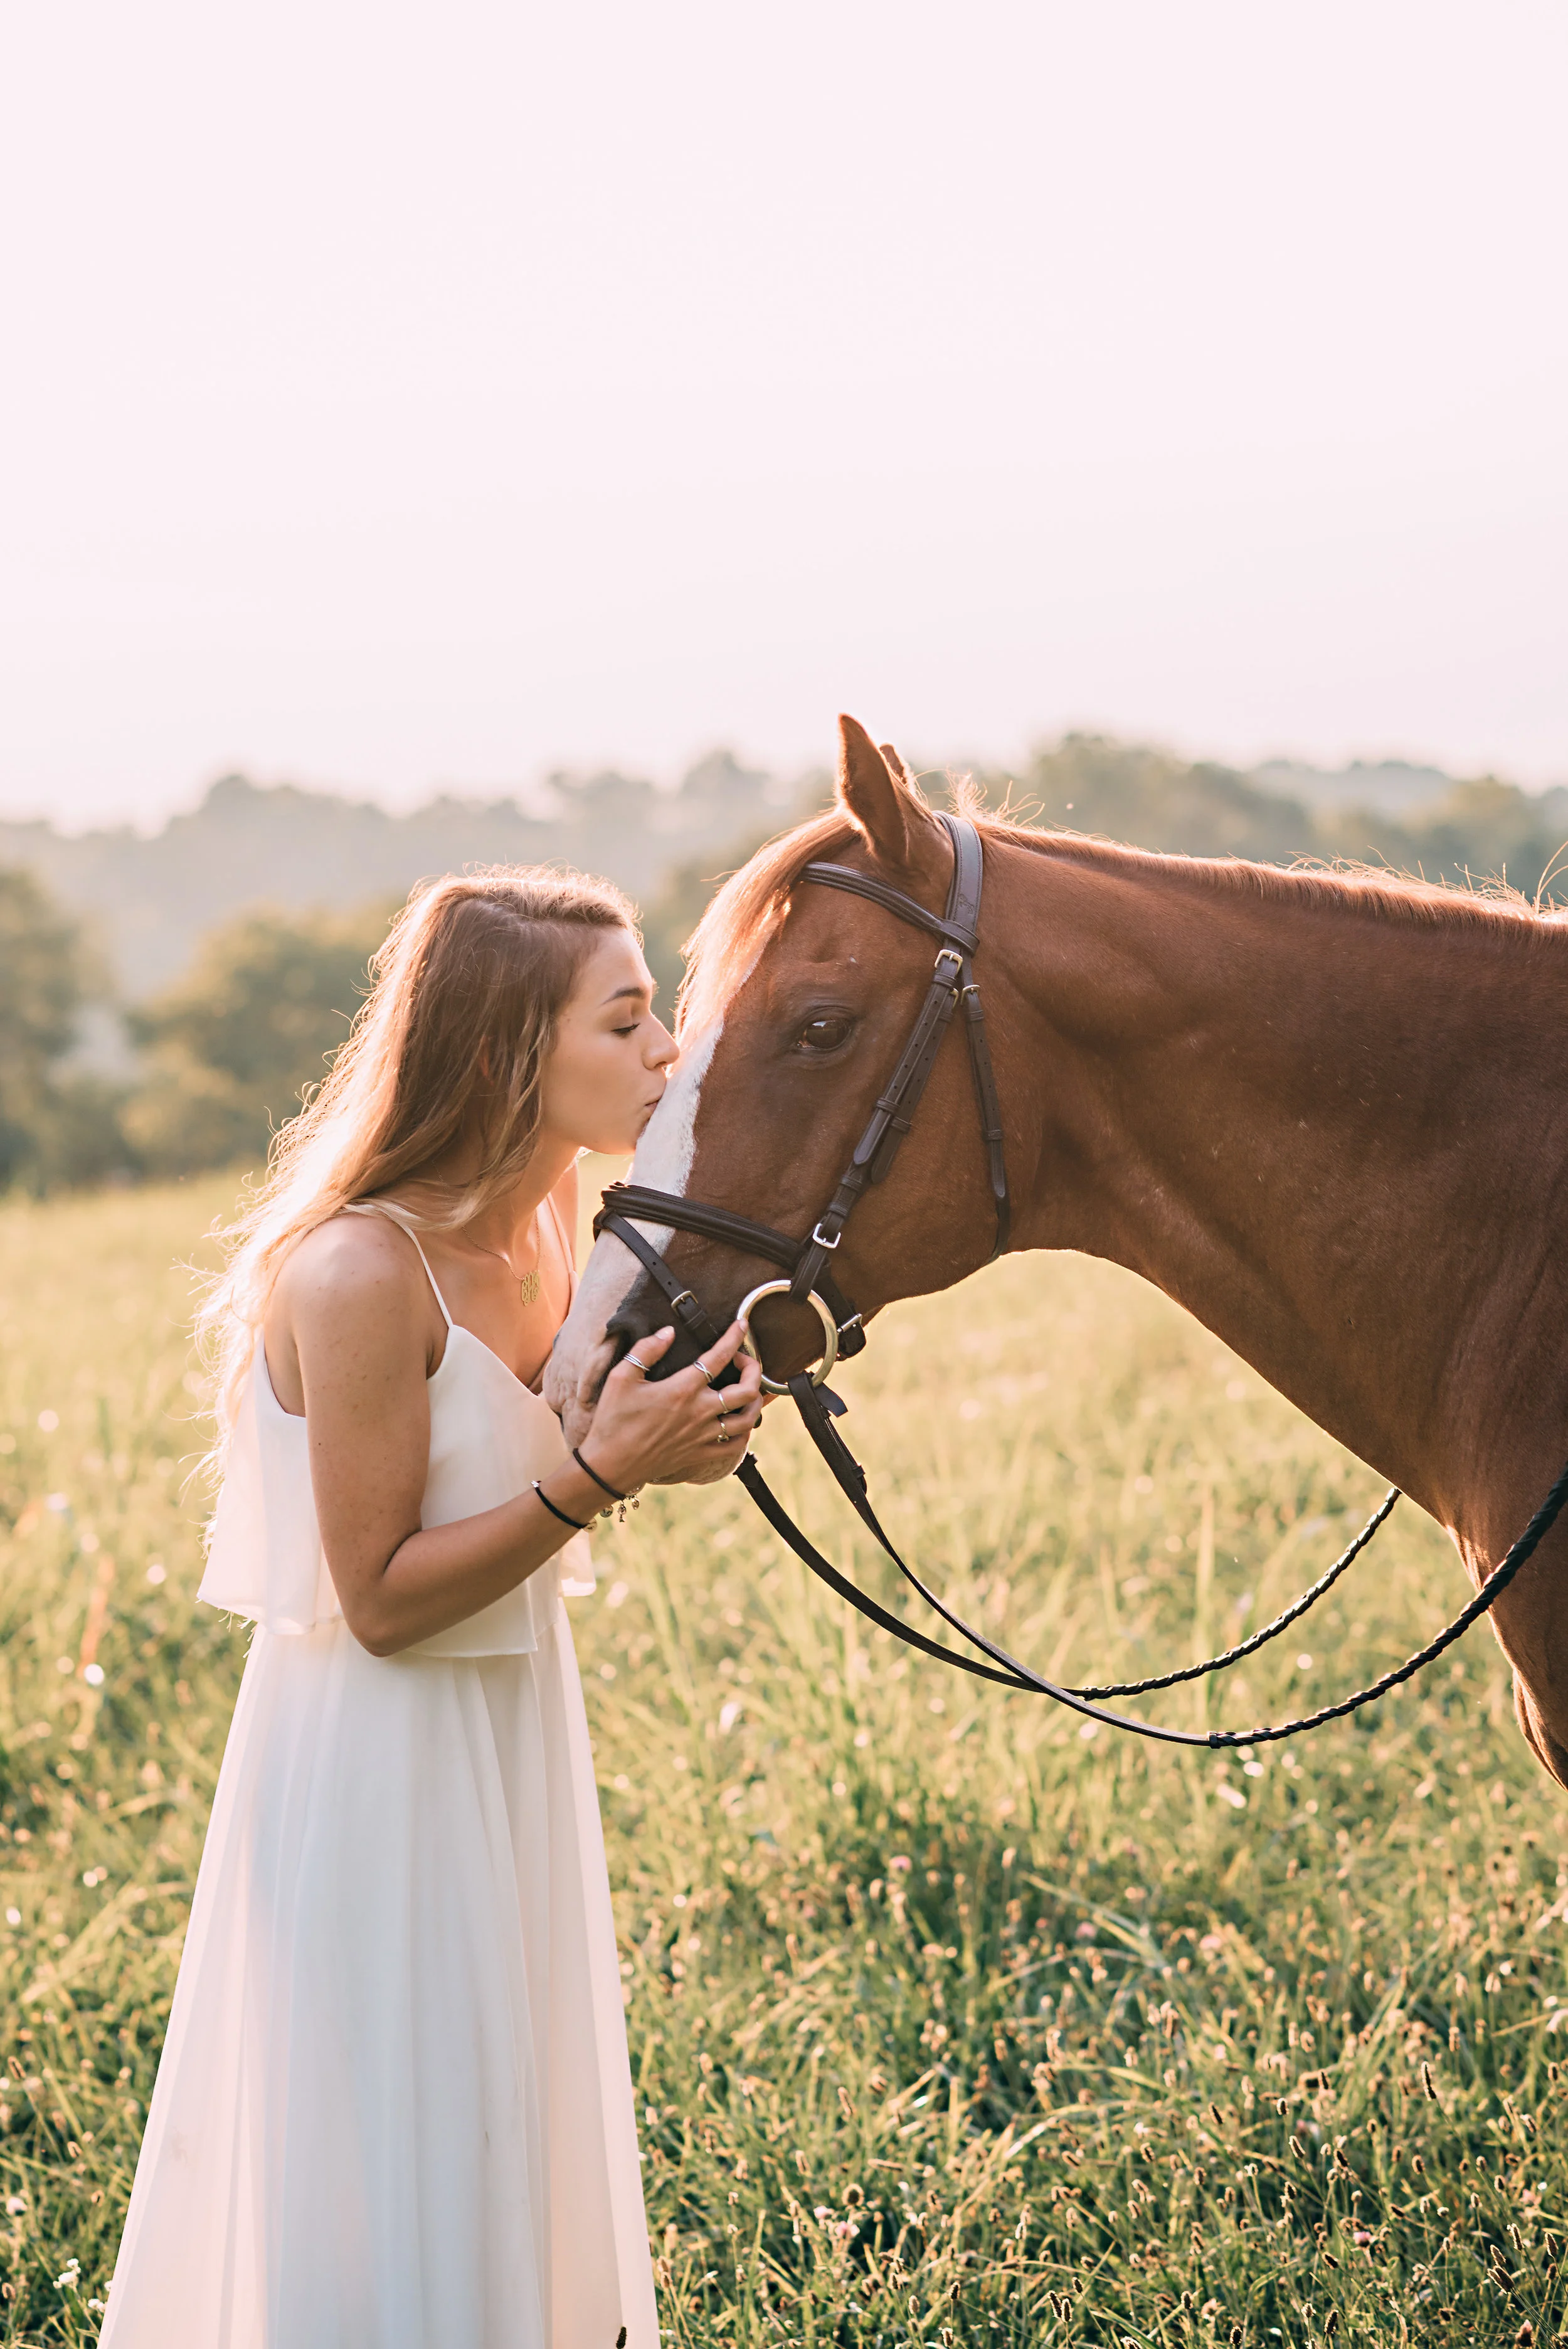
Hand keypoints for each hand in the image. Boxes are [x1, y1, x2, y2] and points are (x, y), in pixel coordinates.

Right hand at [577, 1321, 764, 1490]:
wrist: (610, 1465)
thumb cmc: (613, 1420)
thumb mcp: (621, 1377)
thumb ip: (646, 1350)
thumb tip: (668, 1332)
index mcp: (682, 1389)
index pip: (719, 1357)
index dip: (734, 1337)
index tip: (741, 1325)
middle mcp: (699, 1412)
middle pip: (747, 1389)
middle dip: (754, 1368)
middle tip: (743, 1359)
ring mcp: (703, 1435)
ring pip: (748, 1418)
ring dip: (755, 1400)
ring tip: (748, 1388)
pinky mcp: (700, 1454)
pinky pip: (735, 1445)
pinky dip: (744, 1431)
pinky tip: (738, 1421)